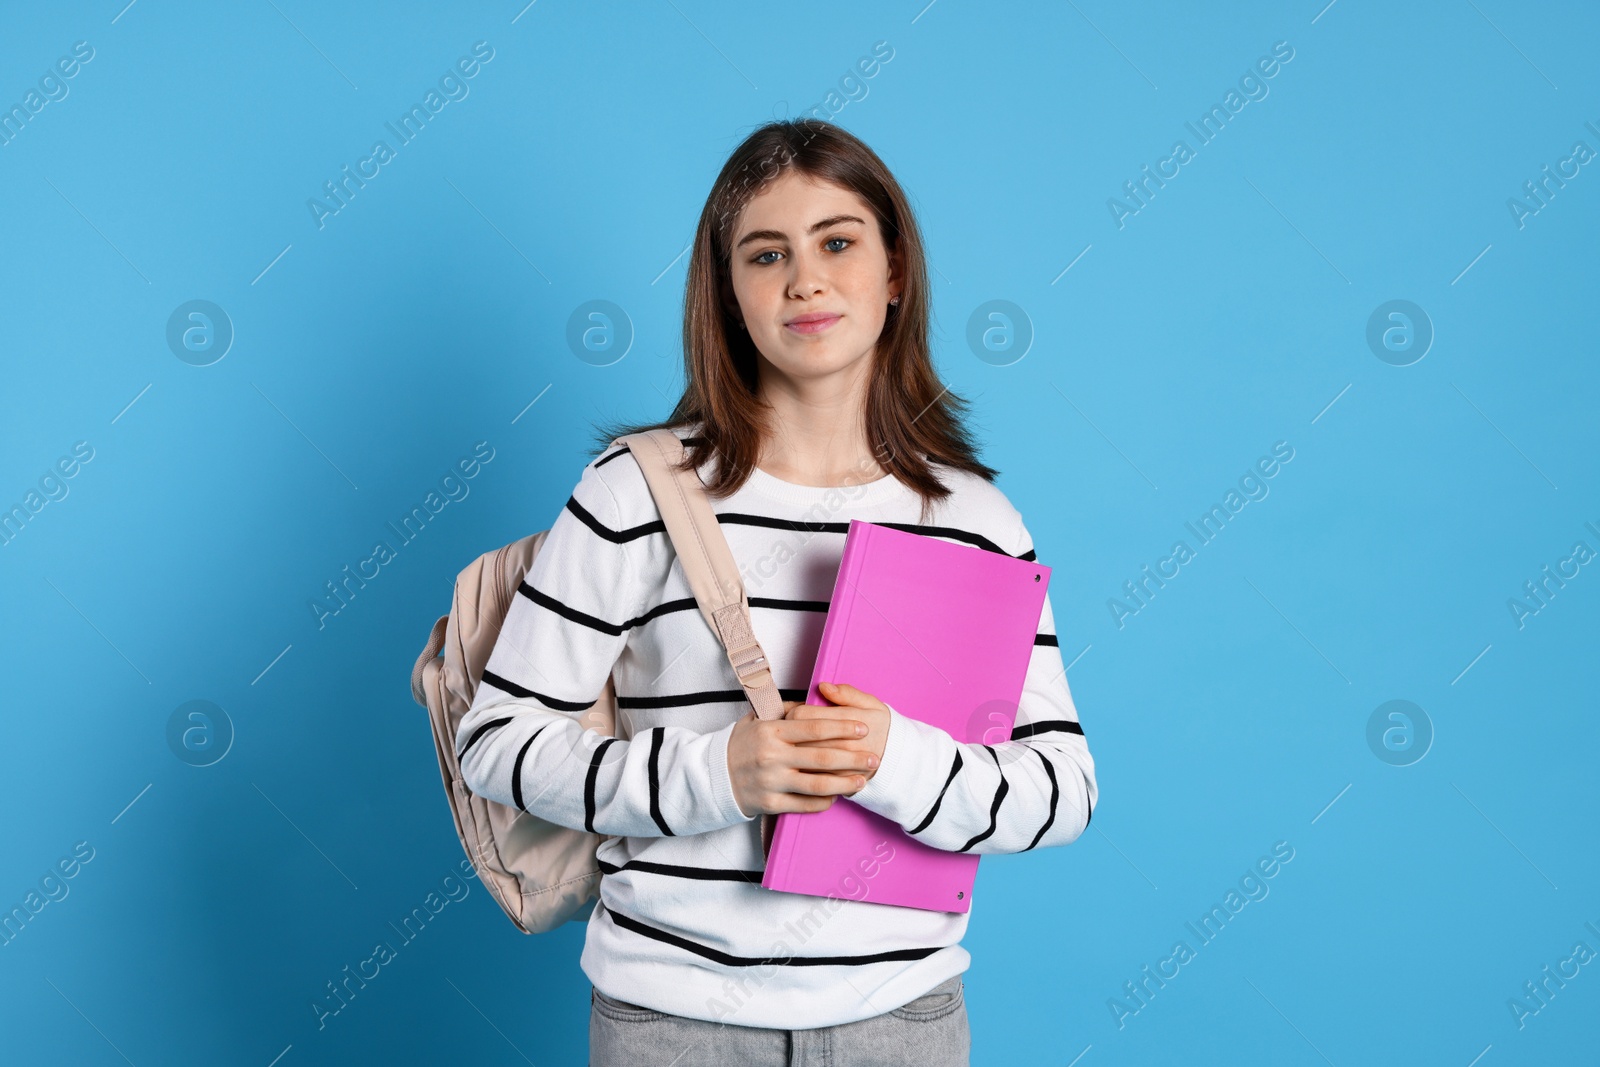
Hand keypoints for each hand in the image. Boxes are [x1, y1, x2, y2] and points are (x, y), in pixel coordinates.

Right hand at [726, 690, 879, 818]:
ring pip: (817, 785)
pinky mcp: (770, 804)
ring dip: (844, 783)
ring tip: (862, 781)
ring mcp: (772, 782)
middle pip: (822, 758)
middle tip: (874, 758)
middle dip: (853, 758)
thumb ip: (785, 709)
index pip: (814, 728)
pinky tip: (838, 796)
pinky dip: (824, 801)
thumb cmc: (741, 744)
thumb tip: (815, 700)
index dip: (842, 727)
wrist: (714, 776)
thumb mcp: (756, 719)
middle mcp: (772, 756)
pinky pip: (804, 804)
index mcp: (772, 731)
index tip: (863, 728)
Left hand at [787, 682, 890, 783]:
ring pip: (805, 759)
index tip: (795, 713)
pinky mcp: (841, 781)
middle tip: (791, 731)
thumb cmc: (881, 727)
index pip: (804, 714)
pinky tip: (805, 765)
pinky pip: (814, 778)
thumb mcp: (871, 704)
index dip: (793, 712)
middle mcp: (845, 743)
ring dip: (795, 753)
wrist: (899, 758)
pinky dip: (806, 771)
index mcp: (850, 719)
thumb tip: (824, 687)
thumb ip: (847, 694)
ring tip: (795, 747)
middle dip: (791, 734)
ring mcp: (842, 764)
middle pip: (800, 737)